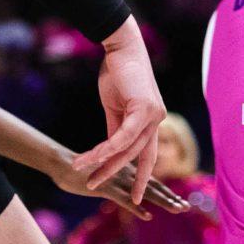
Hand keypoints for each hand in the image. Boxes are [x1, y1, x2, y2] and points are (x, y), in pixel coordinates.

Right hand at [56, 149, 192, 221]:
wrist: (63, 163)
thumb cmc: (81, 170)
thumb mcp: (102, 174)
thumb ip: (113, 177)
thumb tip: (121, 183)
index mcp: (127, 172)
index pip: (151, 182)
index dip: (166, 192)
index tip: (180, 200)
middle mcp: (127, 175)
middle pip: (153, 188)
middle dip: (171, 198)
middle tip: (187, 206)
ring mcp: (118, 182)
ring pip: (145, 193)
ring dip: (162, 201)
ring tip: (179, 208)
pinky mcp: (105, 188)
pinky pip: (123, 200)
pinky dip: (136, 208)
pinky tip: (148, 215)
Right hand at [75, 19, 163, 190]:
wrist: (122, 48)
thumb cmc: (118, 73)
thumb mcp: (116, 106)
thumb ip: (116, 129)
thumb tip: (110, 150)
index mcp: (152, 122)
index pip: (146, 154)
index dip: (142, 175)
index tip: (136, 195)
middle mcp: (157, 121)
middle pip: (139, 156)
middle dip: (122, 176)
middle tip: (106, 190)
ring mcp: (154, 116)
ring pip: (127, 150)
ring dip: (104, 164)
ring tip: (85, 175)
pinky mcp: (144, 110)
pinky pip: (122, 136)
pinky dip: (104, 149)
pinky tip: (90, 158)